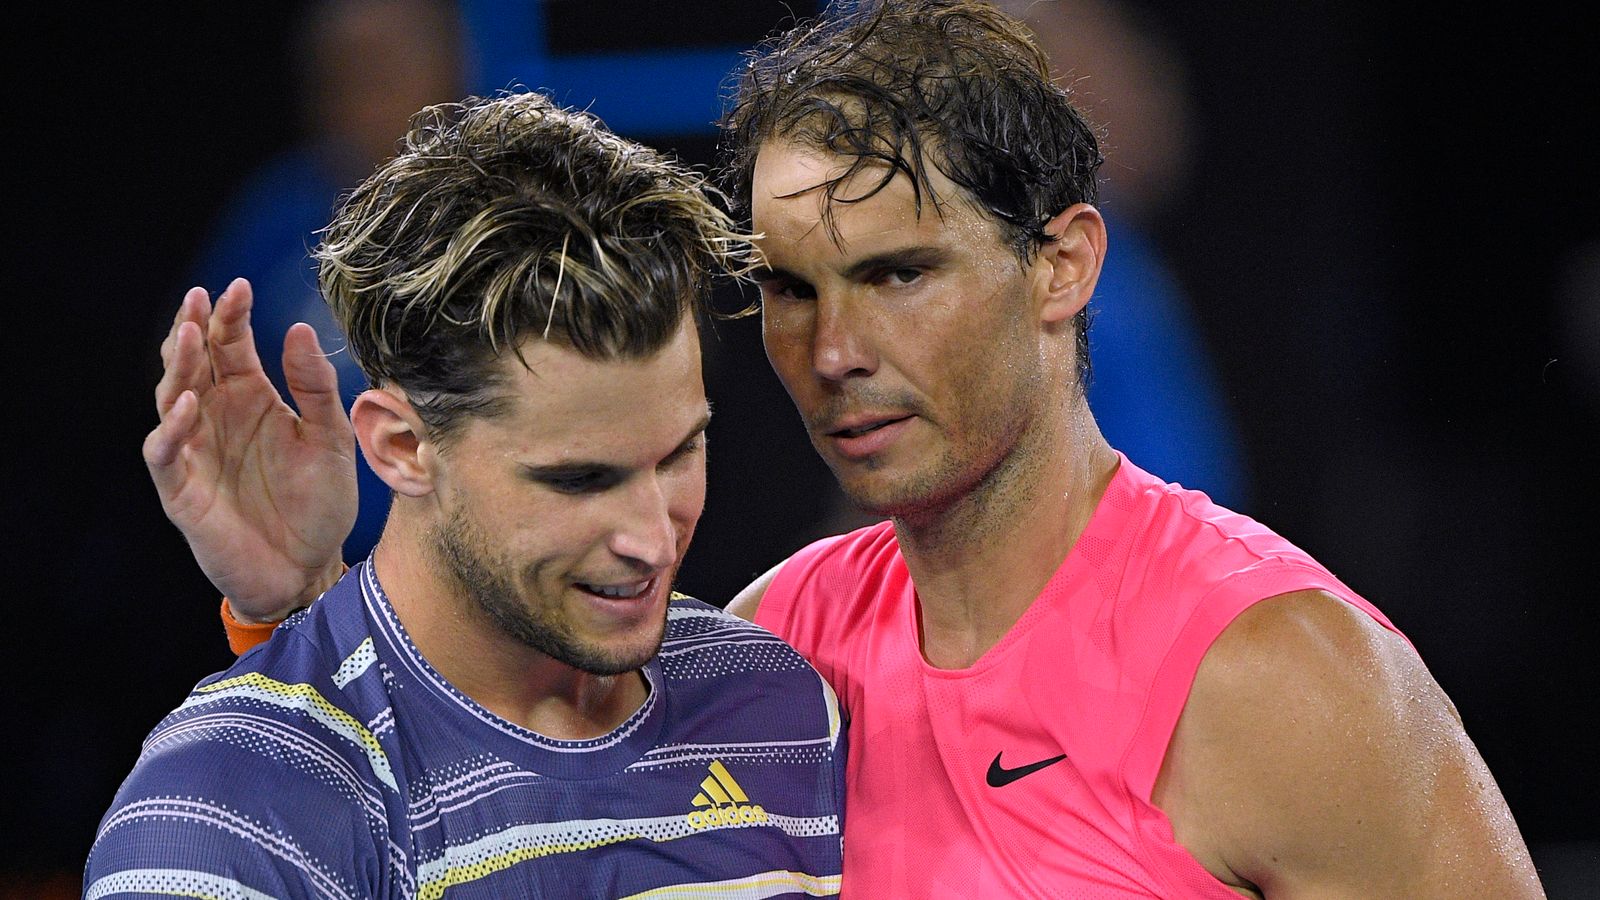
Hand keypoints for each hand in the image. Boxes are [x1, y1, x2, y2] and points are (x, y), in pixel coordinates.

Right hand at [143, 278, 358, 621]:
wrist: (310, 568)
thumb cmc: (320, 505)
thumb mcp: (330, 440)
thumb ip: (315, 388)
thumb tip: (300, 329)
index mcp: (251, 397)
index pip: (230, 345)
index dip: (231, 315)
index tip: (240, 286)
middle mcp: (217, 416)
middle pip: (193, 360)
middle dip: (192, 327)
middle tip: (199, 298)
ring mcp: (195, 449)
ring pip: (171, 397)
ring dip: (176, 367)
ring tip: (188, 335)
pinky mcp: (181, 488)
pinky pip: (166, 452)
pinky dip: (172, 428)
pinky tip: (189, 404)